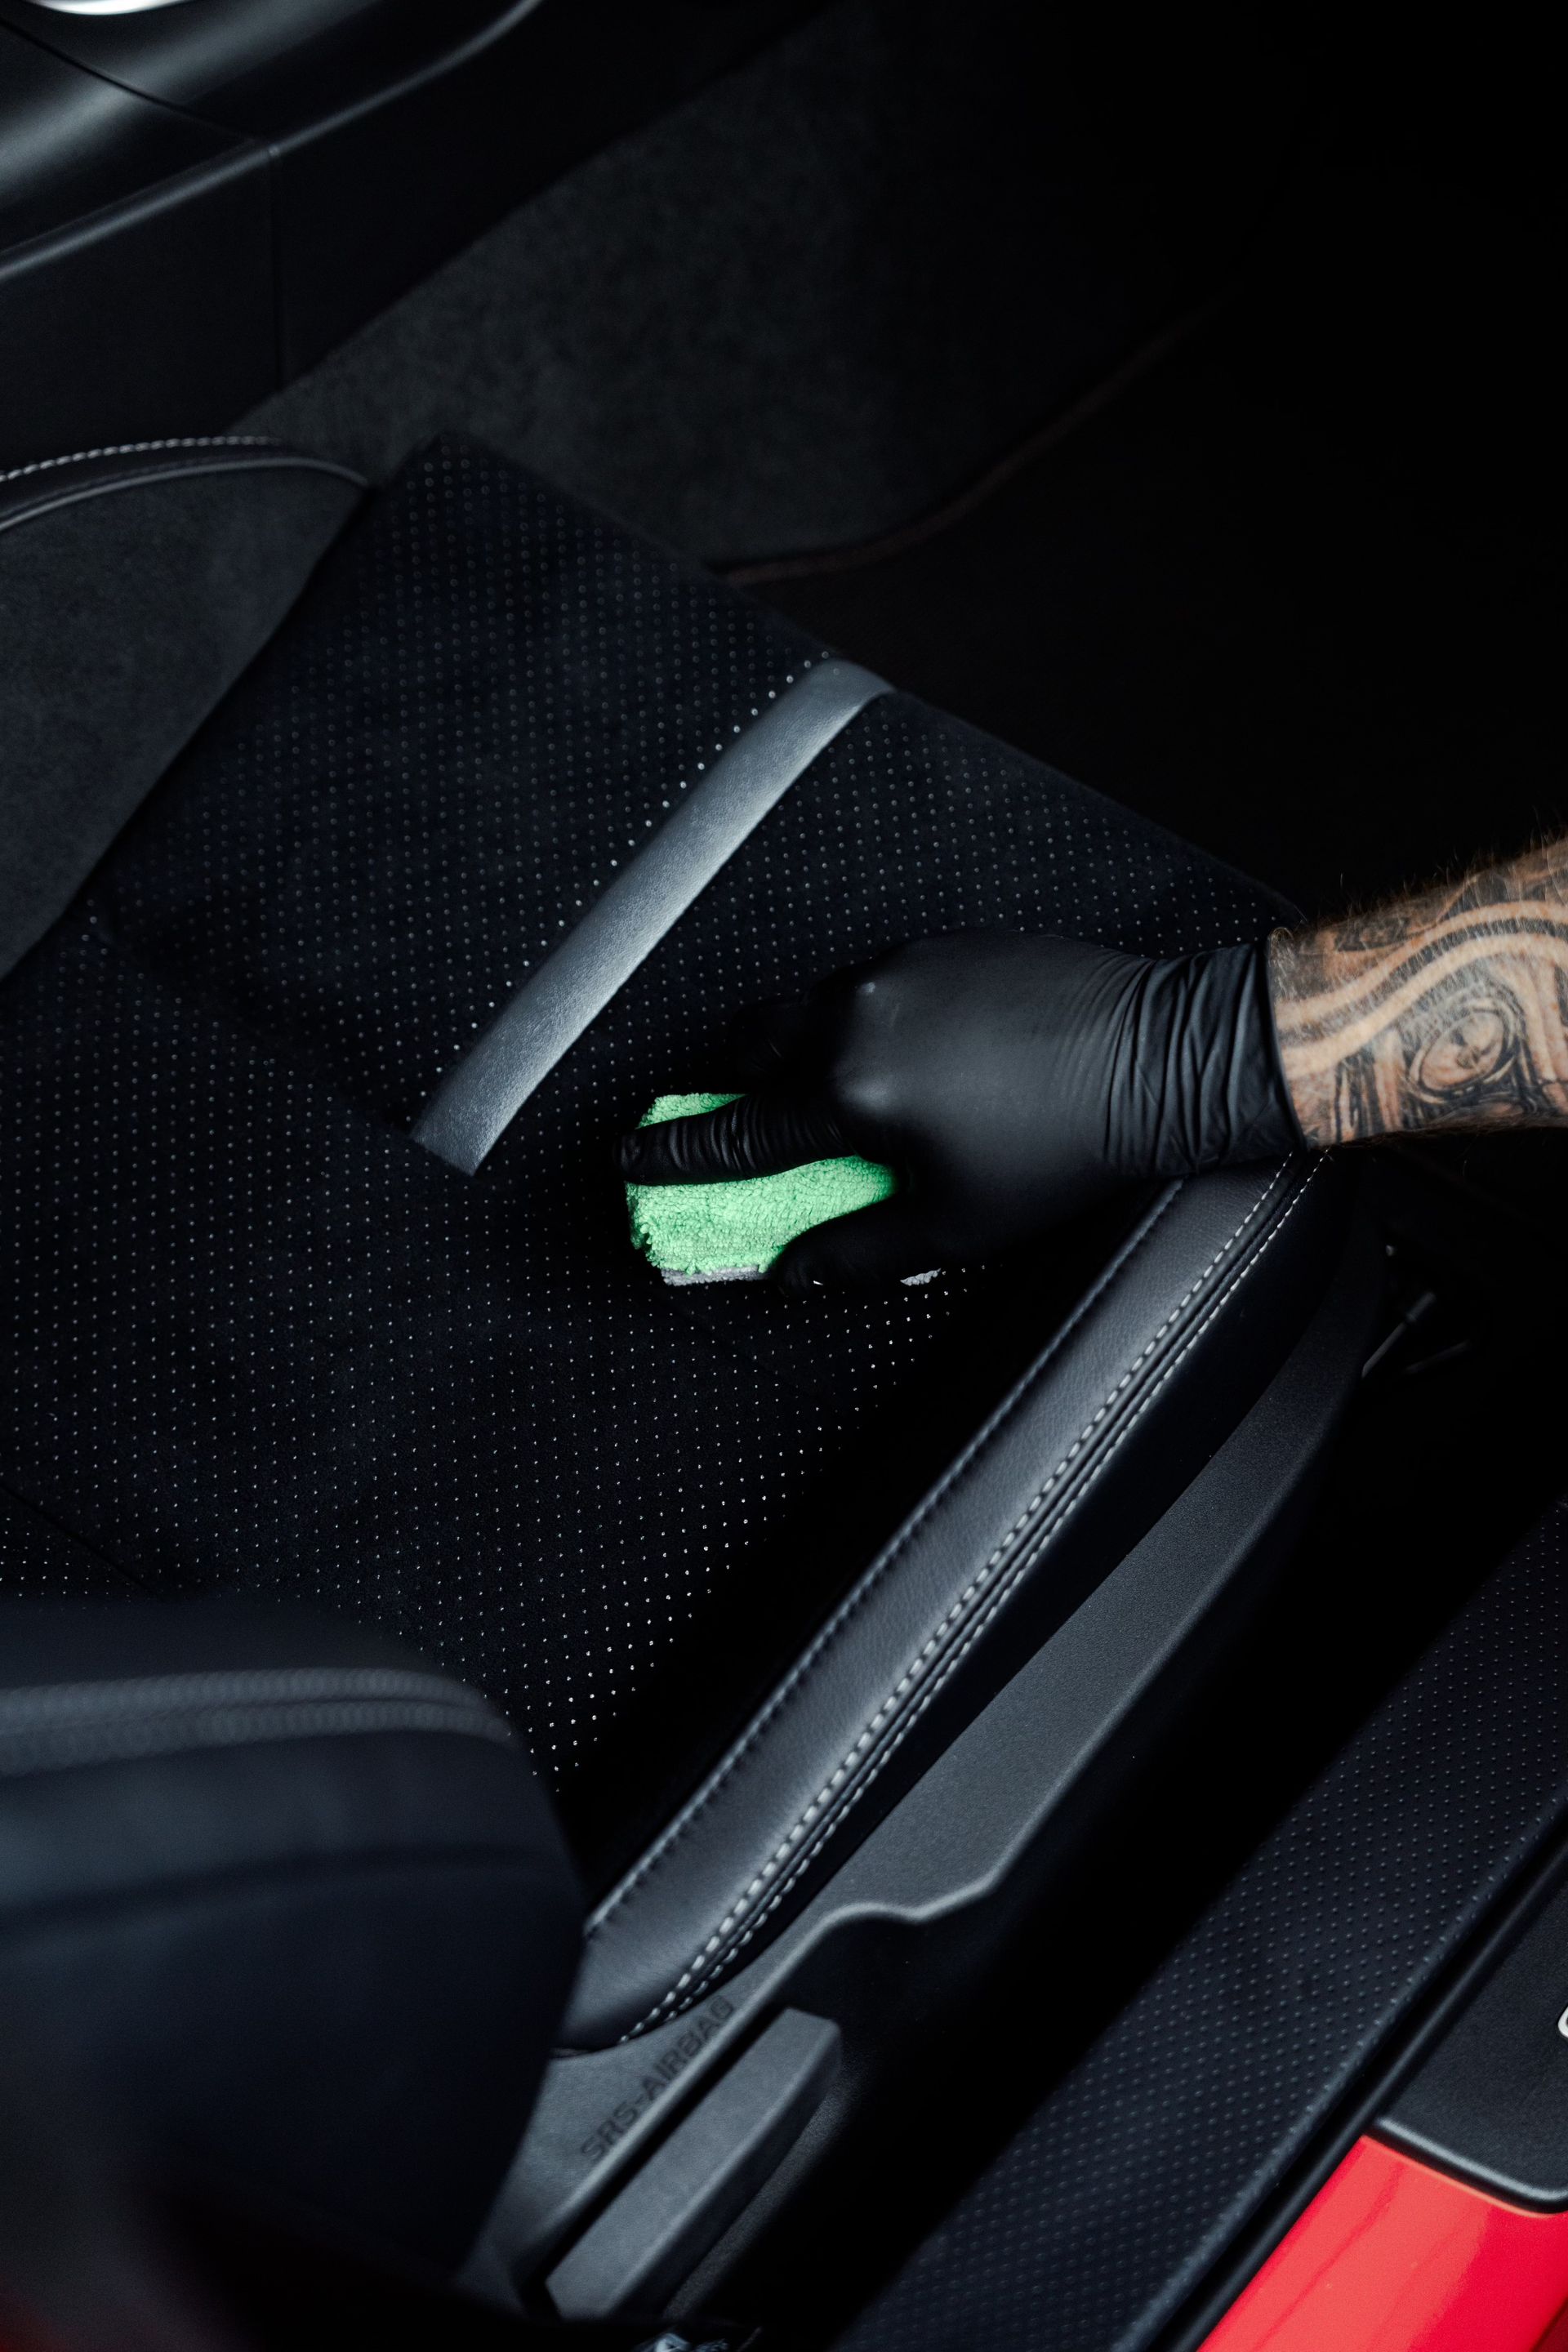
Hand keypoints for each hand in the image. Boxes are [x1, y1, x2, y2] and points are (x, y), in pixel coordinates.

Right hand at [616, 932, 1300, 1289]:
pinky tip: (880, 1052)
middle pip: (748, 1049)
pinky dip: (846, 1020)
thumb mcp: (954, 1226)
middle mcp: (857, 1018)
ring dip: (780, 1049)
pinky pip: (863, 984)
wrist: (1156, 1054)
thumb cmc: (1063, 1145)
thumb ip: (858, 1250)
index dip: (676, 1151)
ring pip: (804, 1009)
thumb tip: (795, 1269)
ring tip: (792, 1087)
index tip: (635, 1155)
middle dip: (716, 1085)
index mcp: (849, 1092)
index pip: (736, 1131)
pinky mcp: (936, 947)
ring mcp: (896, 971)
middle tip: (705, 1116)